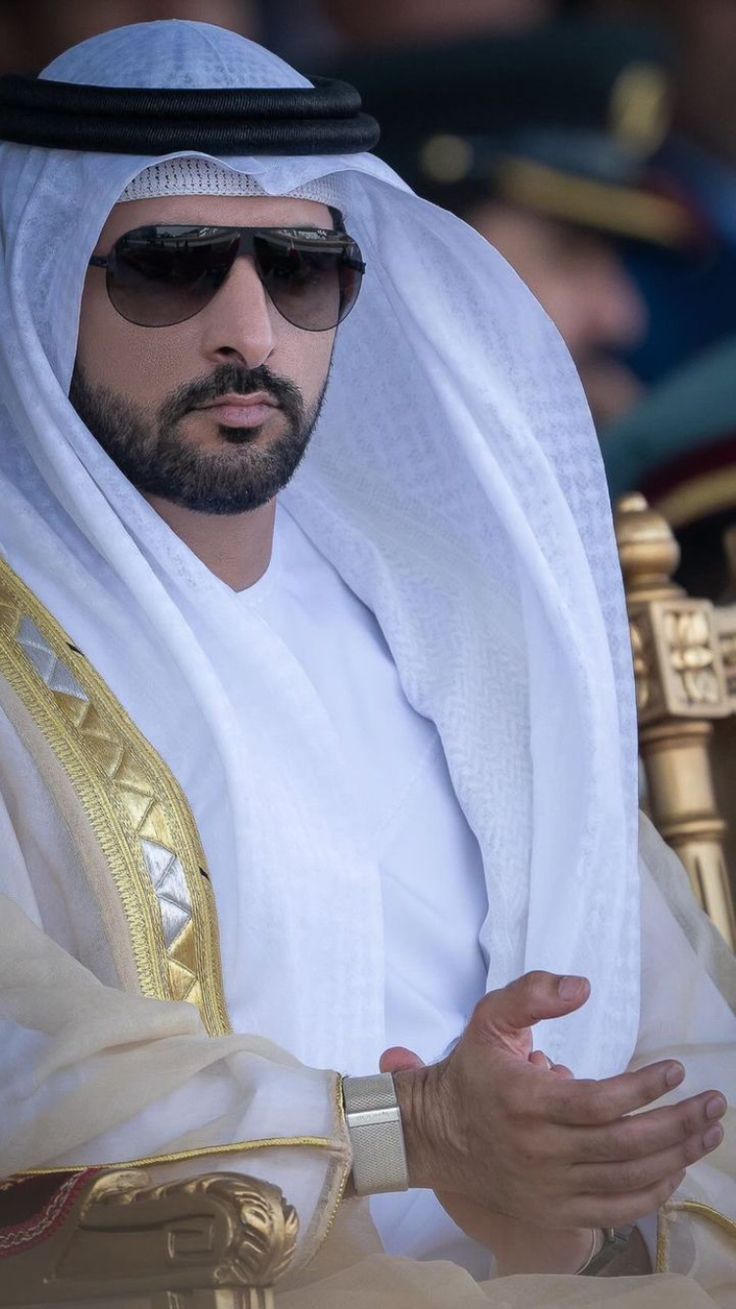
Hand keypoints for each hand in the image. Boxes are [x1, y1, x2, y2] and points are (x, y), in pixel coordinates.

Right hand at [388, 971, 726, 1230]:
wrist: (435, 1137)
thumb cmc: (471, 1072)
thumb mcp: (490, 1018)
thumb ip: (533, 992)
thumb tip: (583, 986)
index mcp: (526, 1101)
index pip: (600, 1102)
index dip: (644, 1088)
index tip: (676, 1070)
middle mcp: (540, 1151)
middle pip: (625, 1144)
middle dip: (679, 1123)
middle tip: (714, 1104)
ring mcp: (549, 1188)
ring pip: (627, 1179)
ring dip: (677, 1156)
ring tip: (707, 1132)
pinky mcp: (554, 1212)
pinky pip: (615, 1211)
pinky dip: (652, 1195)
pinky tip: (676, 1170)